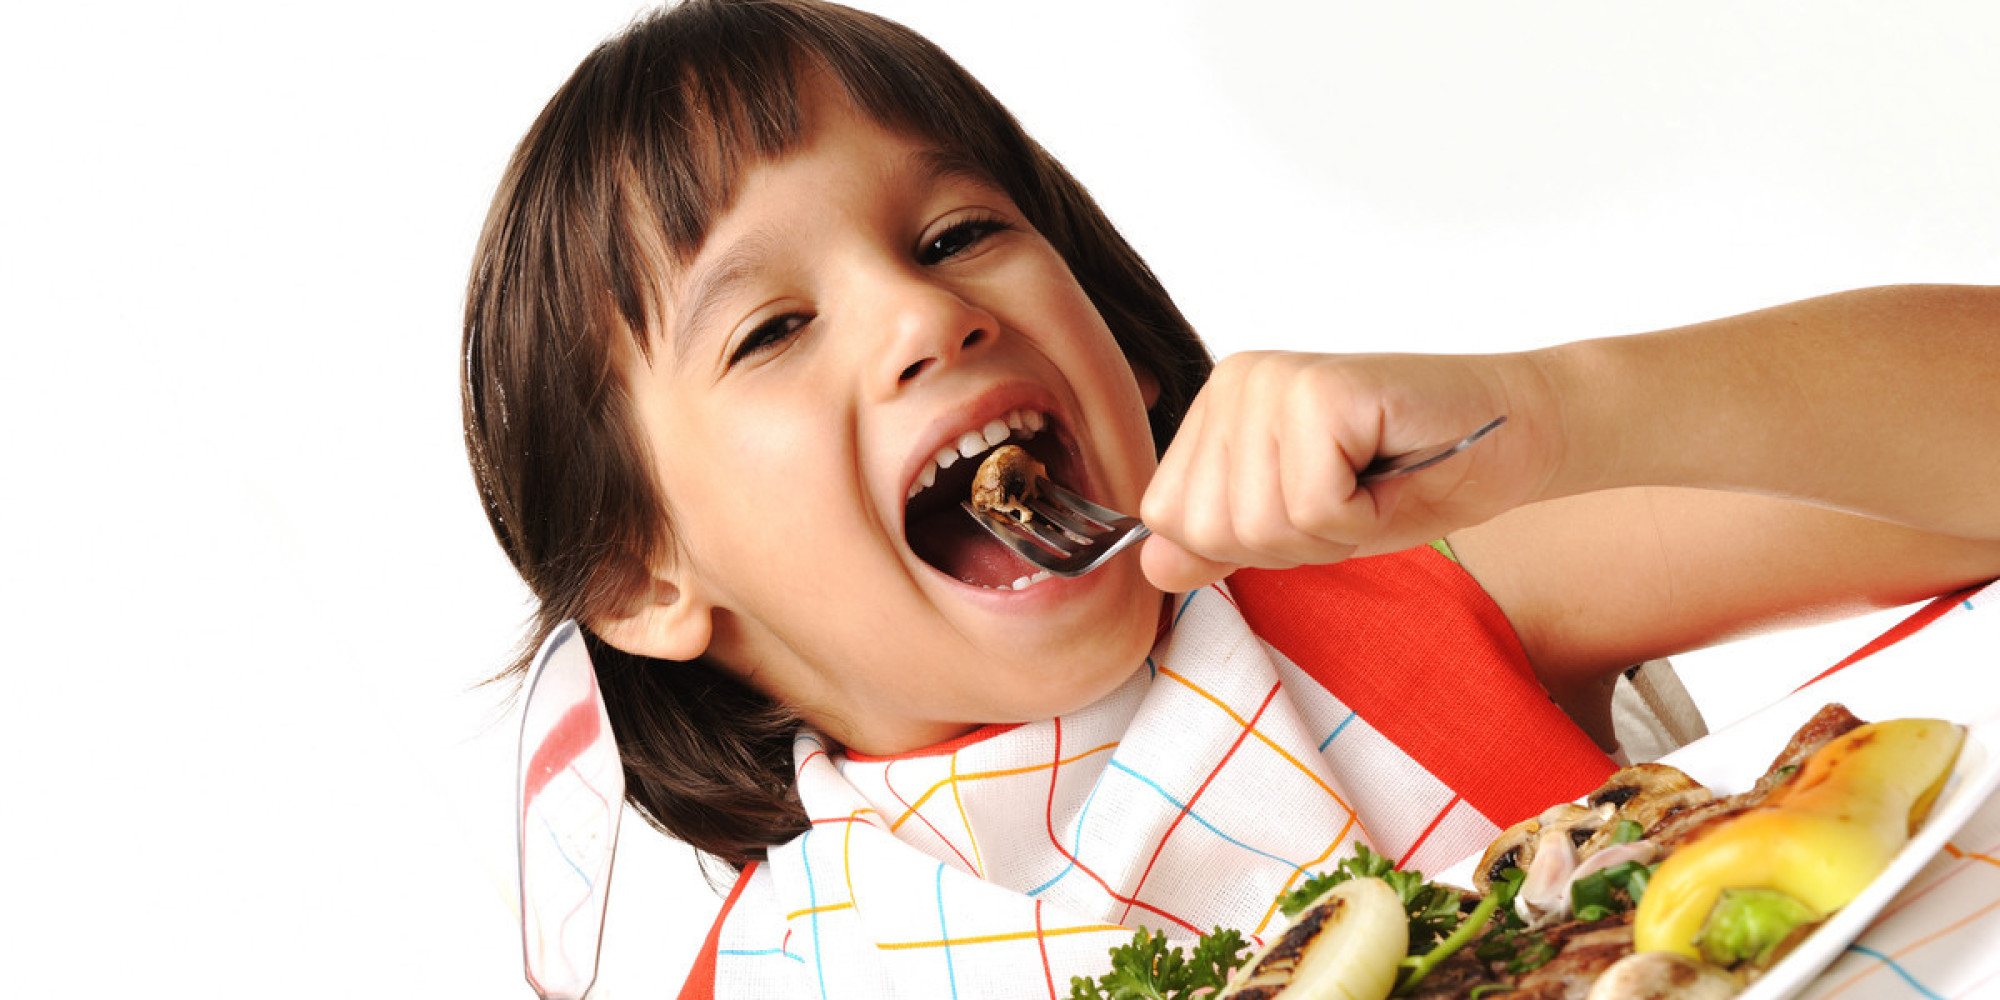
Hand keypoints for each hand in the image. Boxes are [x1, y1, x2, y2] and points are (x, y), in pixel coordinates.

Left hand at [1137, 350, 1551, 591]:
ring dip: (1334, 531)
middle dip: (1293, 543)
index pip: (1168, 518)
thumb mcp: (1299, 525)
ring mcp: (1275, 380)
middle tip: (1352, 495)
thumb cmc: (1411, 475)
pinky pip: (1314, 508)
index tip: (1313, 506)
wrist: (1514, 435)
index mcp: (1216, 407)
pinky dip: (1364, 518)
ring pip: (1262, 525)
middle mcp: (1234, 381)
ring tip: (1372, 482)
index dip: (1248, 544)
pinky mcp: (1323, 391)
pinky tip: (1391, 472)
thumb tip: (1150, 566)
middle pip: (1211, 528)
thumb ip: (1221, 540)